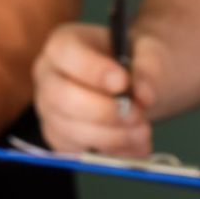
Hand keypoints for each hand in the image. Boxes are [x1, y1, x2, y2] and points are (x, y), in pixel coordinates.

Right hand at [33, 23, 166, 155]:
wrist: (139, 88)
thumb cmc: (138, 64)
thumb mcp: (150, 55)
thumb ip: (148, 70)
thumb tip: (144, 96)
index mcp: (64, 45)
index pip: (66, 54)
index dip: (93, 70)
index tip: (123, 82)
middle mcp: (49, 77)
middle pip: (62, 98)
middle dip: (103, 111)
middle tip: (137, 115)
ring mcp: (52, 111)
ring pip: (70, 130)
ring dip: (112, 137)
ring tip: (144, 131)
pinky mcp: (63, 139)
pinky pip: (81, 153)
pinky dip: (114, 152)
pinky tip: (137, 144)